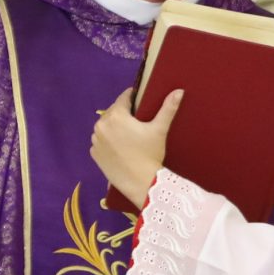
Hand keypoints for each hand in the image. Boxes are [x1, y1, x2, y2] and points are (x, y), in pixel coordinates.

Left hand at [92, 88, 182, 209]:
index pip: (123, 98)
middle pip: (113, 112)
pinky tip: (120, 148)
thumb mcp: (160, 130)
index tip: (140, 101)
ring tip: (128, 135)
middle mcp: (101, 125)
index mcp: (116, 115)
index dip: (133, 98)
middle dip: (123, 114)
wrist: (141, 183)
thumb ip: (168, 108)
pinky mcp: (94, 153)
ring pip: (105, 126)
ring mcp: (95, 140)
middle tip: (137, 122)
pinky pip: (100, 141)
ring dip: (114, 127)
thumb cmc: (151, 154)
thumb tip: (179, 91)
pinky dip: (108, 141)